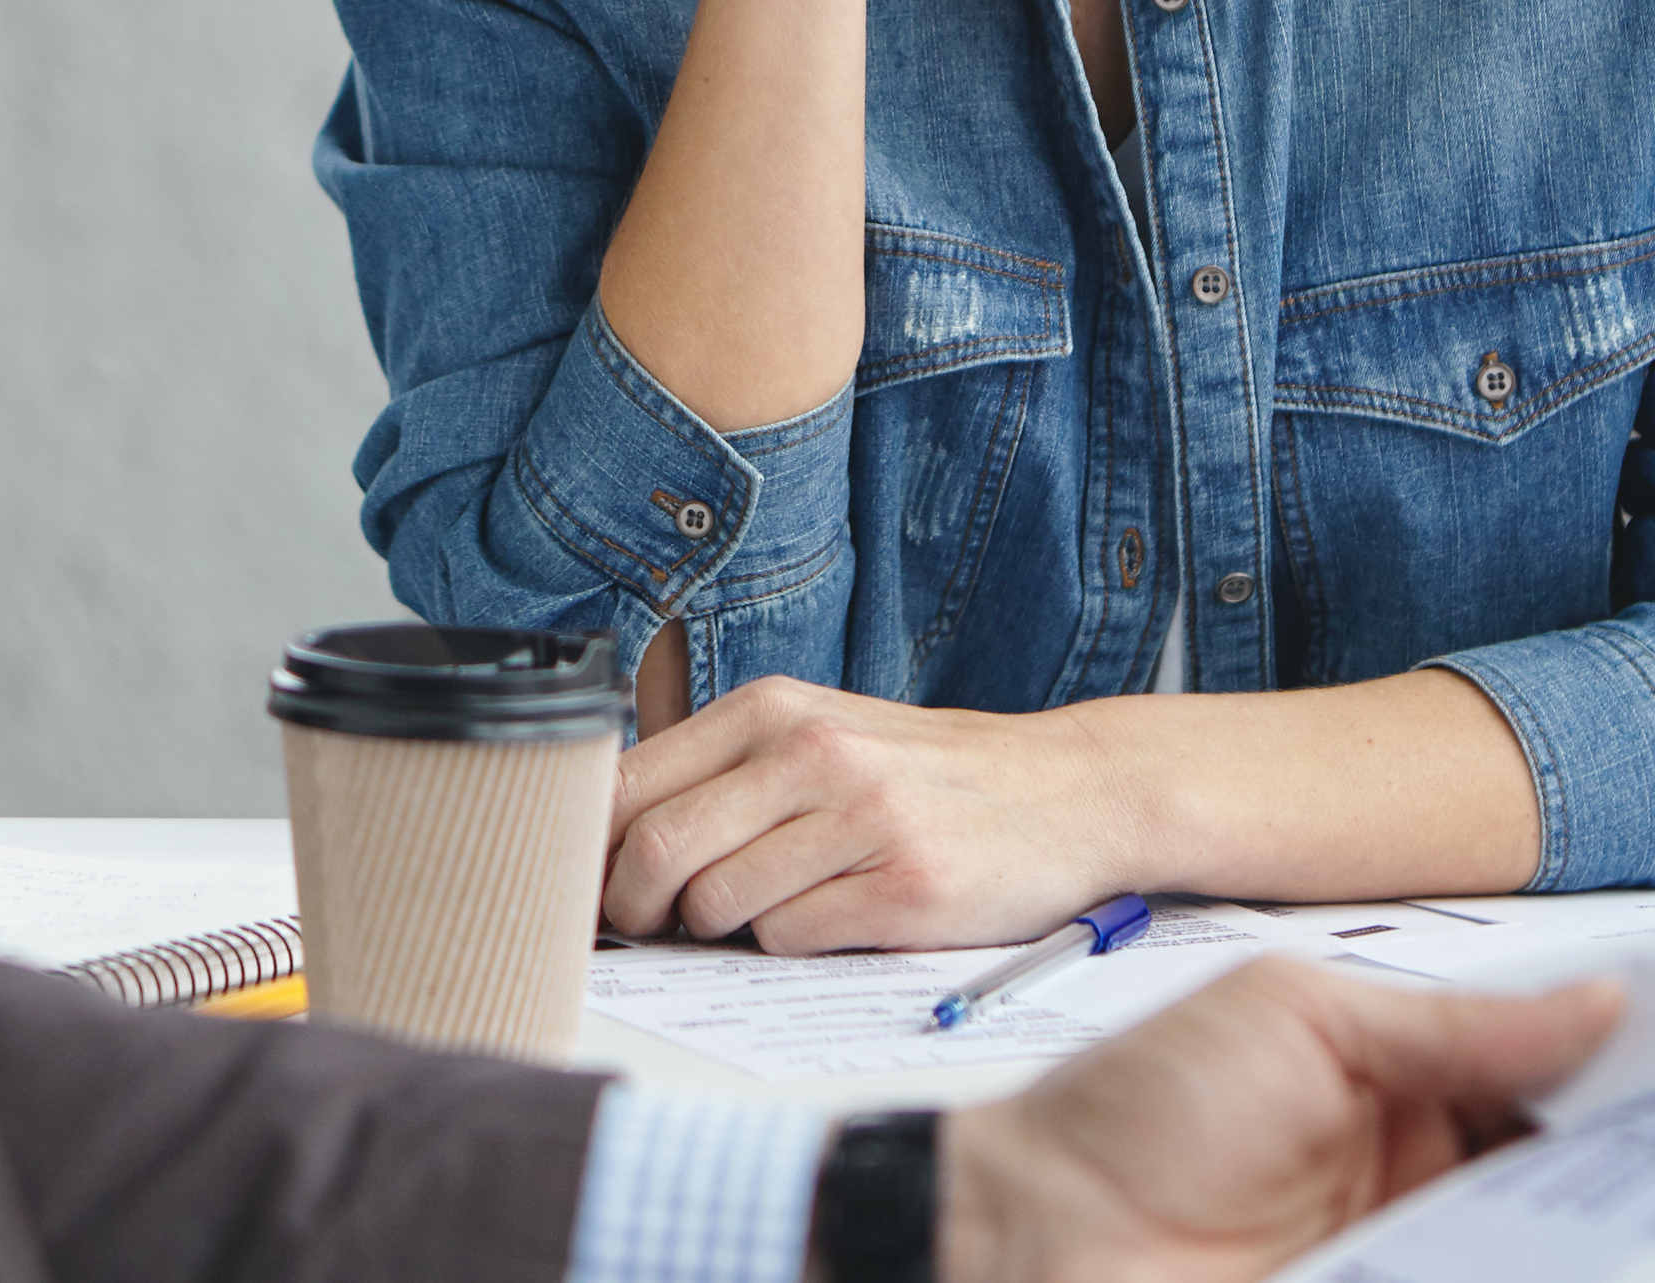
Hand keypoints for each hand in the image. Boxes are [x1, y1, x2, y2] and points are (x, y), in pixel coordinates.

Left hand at [606, 677, 1138, 952]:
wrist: (1068, 791)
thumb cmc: (923, 774)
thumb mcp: (818, 736)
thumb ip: (724, 775)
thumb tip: (609, 841)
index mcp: (772, 710)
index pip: (629, 784)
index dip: (591, 848)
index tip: (587, 885)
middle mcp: (812, 753)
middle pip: (659, 851)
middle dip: (634, 908)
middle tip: (649, 927)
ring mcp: (862, 820)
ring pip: (718, 905)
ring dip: (719, 930)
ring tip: (762, 911)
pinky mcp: (905, 889)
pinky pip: (791, 940)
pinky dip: (790, 945)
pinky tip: (832, 918)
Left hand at [935, 958, 1623, 1282]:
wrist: (1032, 1238)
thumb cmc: (1135, 1112)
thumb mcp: (1296, 1023)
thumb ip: (1454, 1024)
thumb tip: (1610, 998)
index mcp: (1410, 1088)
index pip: (1560, 1080)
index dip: (1648, 1073)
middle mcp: (1431, 1181)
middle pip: (1579, 1176)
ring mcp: (1420, 1257)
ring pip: (1555, 1244)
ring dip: (1627, 1229)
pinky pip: (1499, 1279)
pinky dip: (1557, 1262)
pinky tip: (1613, 1252)